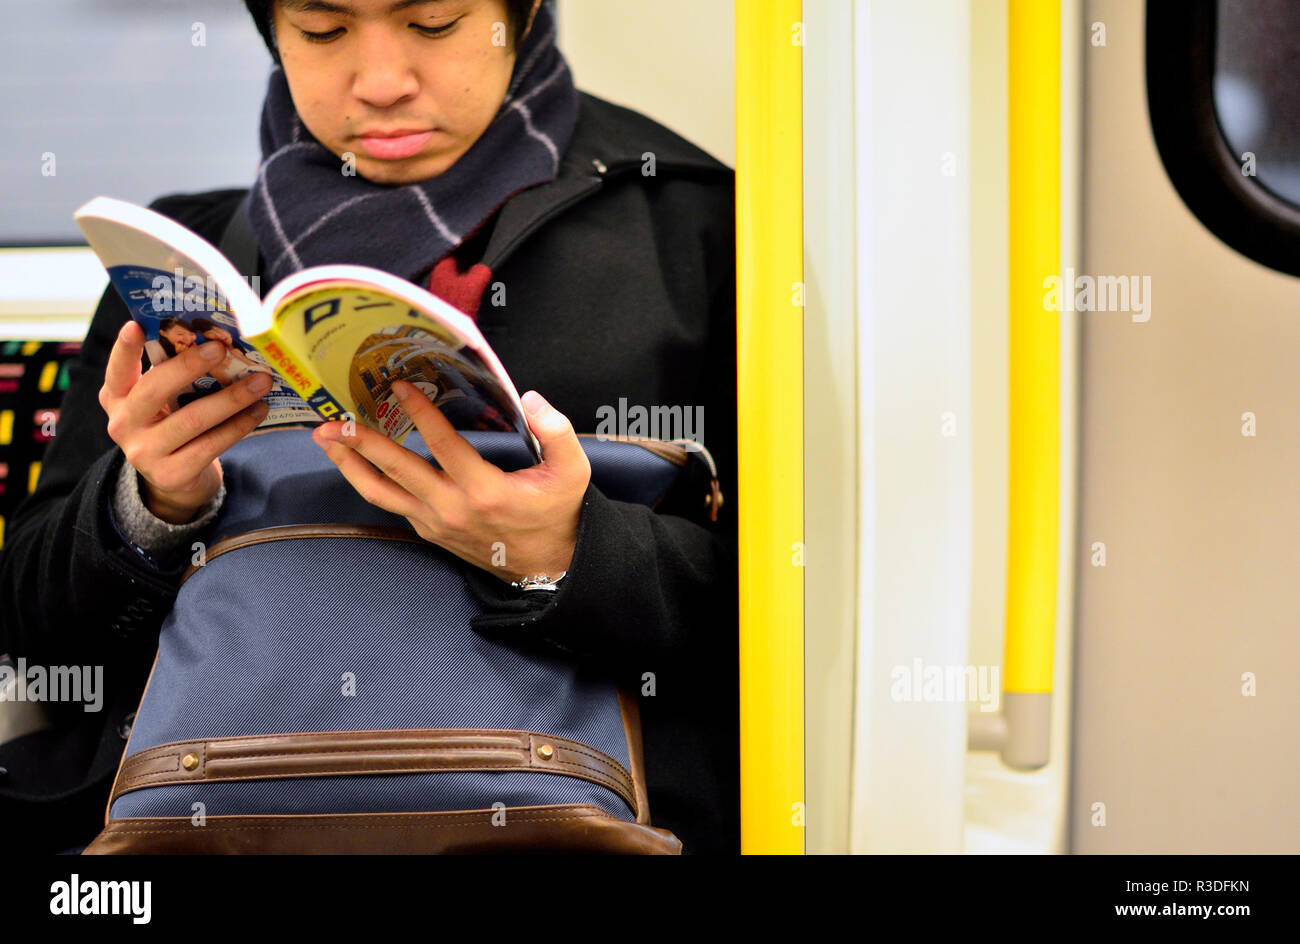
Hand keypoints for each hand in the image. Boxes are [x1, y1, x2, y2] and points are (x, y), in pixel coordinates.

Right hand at [100, 320, 270, 522]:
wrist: (175, 478)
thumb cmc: (173, 424)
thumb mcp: (163, 400)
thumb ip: (173, 376)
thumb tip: (215, 340)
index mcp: (118, 398)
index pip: (117, 370)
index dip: (124, 349)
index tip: (136, 325)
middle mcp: (123, 424)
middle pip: (155, 390)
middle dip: (190, 366)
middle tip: (221, 348)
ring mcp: (144, 453)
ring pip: (193, 419)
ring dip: (232, 398)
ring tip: (261, 382)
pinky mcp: (171, 475)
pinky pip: (211, 445)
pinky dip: (239, 425)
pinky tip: (259, 410)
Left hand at [311, 382, 590, 582]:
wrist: (549, 566)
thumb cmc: (558, 513)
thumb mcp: (572, 471)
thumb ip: (557, 431)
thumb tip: (530, 399)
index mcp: (485, 491)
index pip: (442, 445)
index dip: (420, 413)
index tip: (400, 387)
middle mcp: (452, 509)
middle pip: (396, 470)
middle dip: (361, 442)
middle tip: (334, 420)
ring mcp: (436, 523)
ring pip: (381, 493)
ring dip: (350, 464)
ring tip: (326, 440)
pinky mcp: (430, 531)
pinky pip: (391, 504)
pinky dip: (368, 480)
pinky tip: (355, 462)